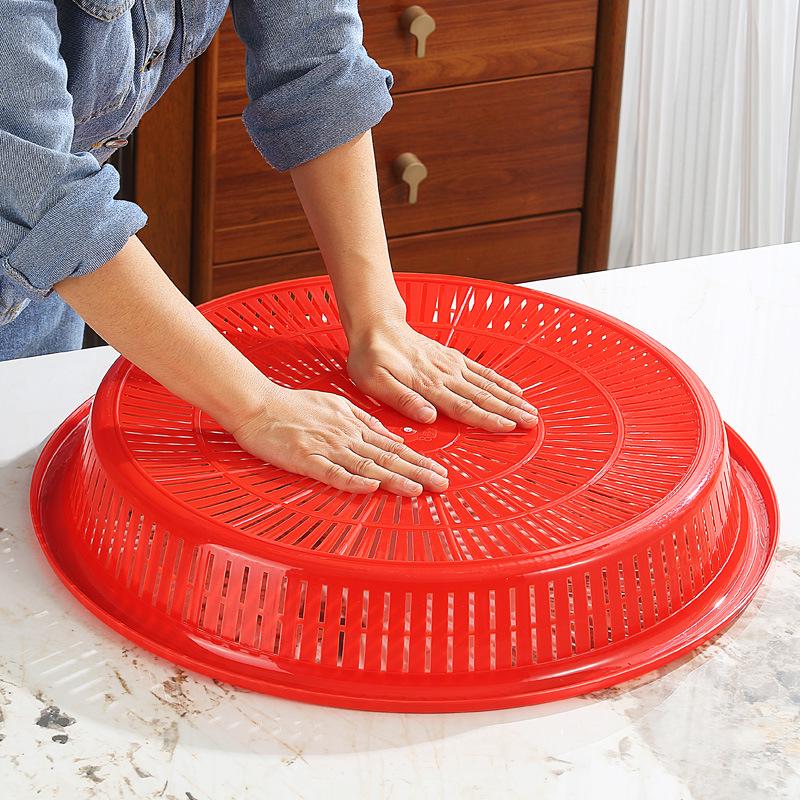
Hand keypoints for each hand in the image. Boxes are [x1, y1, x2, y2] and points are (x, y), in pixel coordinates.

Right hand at [230, 385, 448, 496]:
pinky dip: (352, 482)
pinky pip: (332, 473)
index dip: (419, 460)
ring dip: (393, 479)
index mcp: (355, 425)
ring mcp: (328, 448)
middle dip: (417, 471)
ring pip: (367, 466)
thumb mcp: (338, 405)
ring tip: (417, 490)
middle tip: (441, 484)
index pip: (394, 446)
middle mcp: (347, 437)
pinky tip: (370, 489)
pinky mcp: (306, 460)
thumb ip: (367, 422)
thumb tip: (394, 439)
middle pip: (387, 457)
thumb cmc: (296, 406)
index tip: (439, 471)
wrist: (259, 404)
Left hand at [346, 320, 538, 431]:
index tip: (508, 427)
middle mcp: (445, 375)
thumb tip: (428, 417)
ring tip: (531, 411)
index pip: (463, 406)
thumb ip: (402, 400)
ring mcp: (451, 365)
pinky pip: (482, 371)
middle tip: (531, 422)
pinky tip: (515, 391)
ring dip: (510, 399)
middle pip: (483, 396)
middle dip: (509, 410)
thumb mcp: (375, 382)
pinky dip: (501, 381)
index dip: (487, 418)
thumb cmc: (372, 358)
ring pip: (487, 385)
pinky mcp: (453, 358)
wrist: (376, 326)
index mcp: (427, 385)